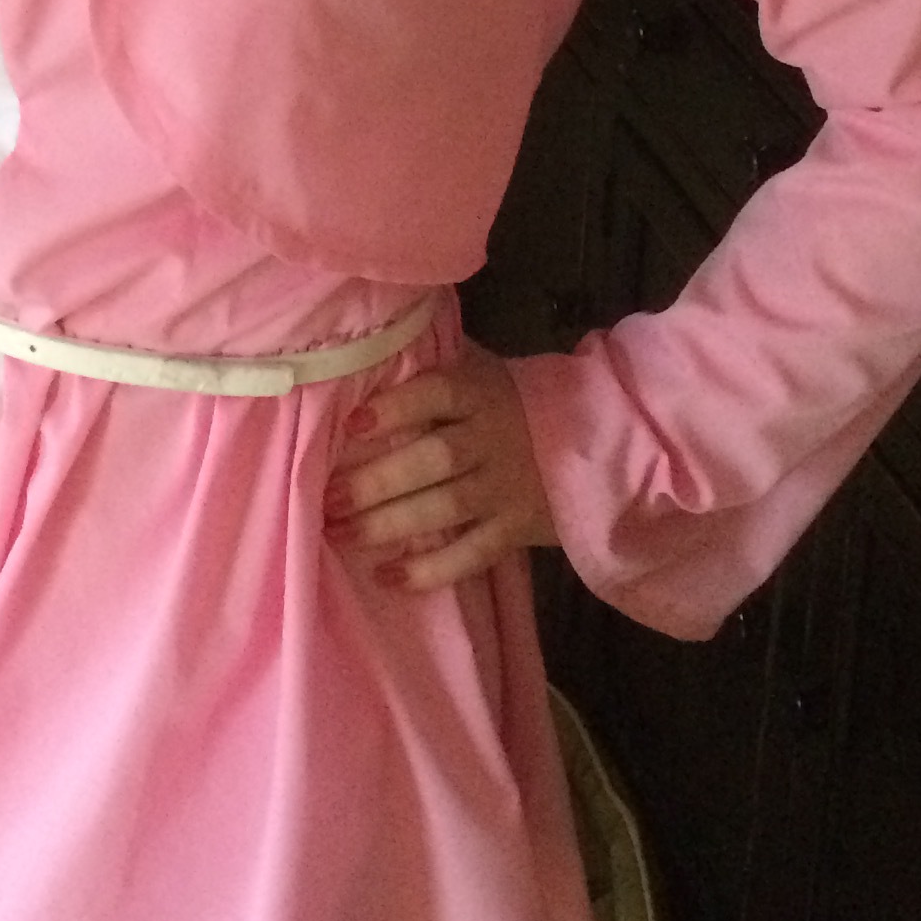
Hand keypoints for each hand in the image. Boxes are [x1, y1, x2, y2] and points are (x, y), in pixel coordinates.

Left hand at [323, 344, 555, 594]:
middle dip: (378, 481)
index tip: (352, 424)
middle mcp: (492, 438)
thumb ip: (429, 358)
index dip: (395, 408)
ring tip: (340, 533)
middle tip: (329, 497)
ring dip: (390, 524)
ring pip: (447, 508)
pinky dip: (431, 570)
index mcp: (478, 391)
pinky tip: (386, 576)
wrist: (591, 437)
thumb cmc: (507, 397)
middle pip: (434, 460)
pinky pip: (472, 554)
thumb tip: (364, 344)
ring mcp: (505, 487)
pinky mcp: (516, 529)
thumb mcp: (477, 367)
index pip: (436, 394)